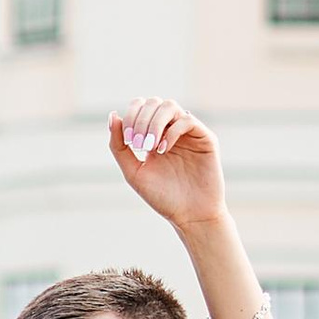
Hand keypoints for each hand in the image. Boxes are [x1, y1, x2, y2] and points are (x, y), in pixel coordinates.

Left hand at [108, 97, 226, 233]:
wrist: (189, 216)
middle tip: (139, 144)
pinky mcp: (205, 138)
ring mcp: (188, 133)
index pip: (140, 106)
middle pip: (154, 102)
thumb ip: (119, 146)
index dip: (131, 115)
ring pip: (170, 106)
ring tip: (151, 146)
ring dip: (155, 122)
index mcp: (153, 135)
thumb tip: (113, 116)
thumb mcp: (133, 172)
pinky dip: (172, 131)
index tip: (128, 140)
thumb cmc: (162, 197)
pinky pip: (187, 120)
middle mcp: (171, 130)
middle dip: (142, 120)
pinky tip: (164, 149)